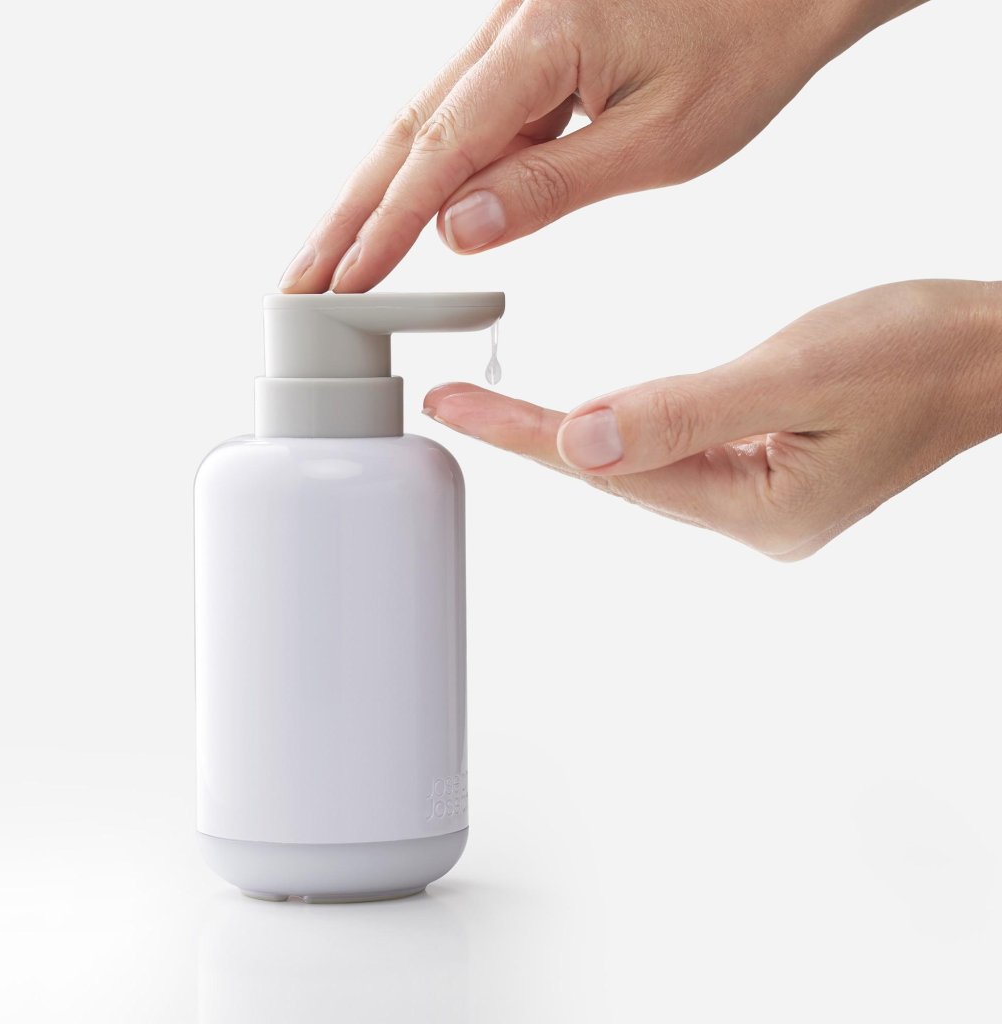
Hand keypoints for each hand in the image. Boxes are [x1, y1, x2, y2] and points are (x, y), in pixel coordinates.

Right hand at [279, 0, 924, 293]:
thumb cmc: (743, 51)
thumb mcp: (659, 141)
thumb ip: (552, 186)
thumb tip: (456, 228)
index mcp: (545, 41)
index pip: (441, 149)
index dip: (385, 225)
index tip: (344, 284)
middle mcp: (511, 26)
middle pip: (404, 132)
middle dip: (347, 216)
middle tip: (296, 283)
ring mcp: (514, 35)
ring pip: (423, 126)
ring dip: (373, 199)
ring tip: (330, 264)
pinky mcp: (527, 53)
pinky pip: (463, 120)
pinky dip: (426, 177)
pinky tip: (400, 223)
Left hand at [422, 281, 1001, 559]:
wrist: (989, 357)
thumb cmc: (918, 353)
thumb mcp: (800, 371)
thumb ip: (686, 410)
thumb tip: (583, 439)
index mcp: (761, 509)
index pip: (615, 469)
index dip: (528, 436)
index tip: (453, 410)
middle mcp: (754, 521)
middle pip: (619, 476)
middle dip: (534, 438)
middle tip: (452, 404)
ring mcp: (761, 503)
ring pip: (644, 467)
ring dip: (572, 436)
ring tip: (492, 410)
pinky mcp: (766, 476)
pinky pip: (675, 456)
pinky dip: (626, 430)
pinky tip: (588, 421)